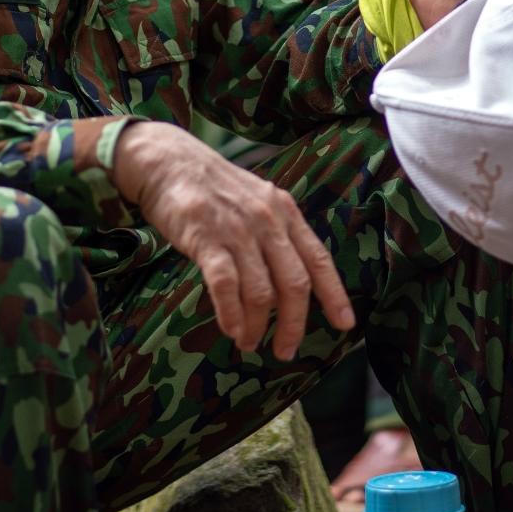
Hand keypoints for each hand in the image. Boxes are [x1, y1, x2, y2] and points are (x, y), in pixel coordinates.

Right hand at [111, 121, 354, 360]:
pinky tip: (230, 328)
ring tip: (249, 342)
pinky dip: (231, 314)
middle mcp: (266, 219)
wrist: (167, 160)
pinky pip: (226, 286)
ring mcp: (237, 228)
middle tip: (285, 350)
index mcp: (284, 210)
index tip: (345, 325)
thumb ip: (274, 234)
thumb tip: (288, 284)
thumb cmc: (211, 187)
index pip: (317, 259)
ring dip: (257, 326)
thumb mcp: (255, 200)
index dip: (334, 295)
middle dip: (293, 324)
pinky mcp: (205, 237)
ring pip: (260, 291)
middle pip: (293, 283)